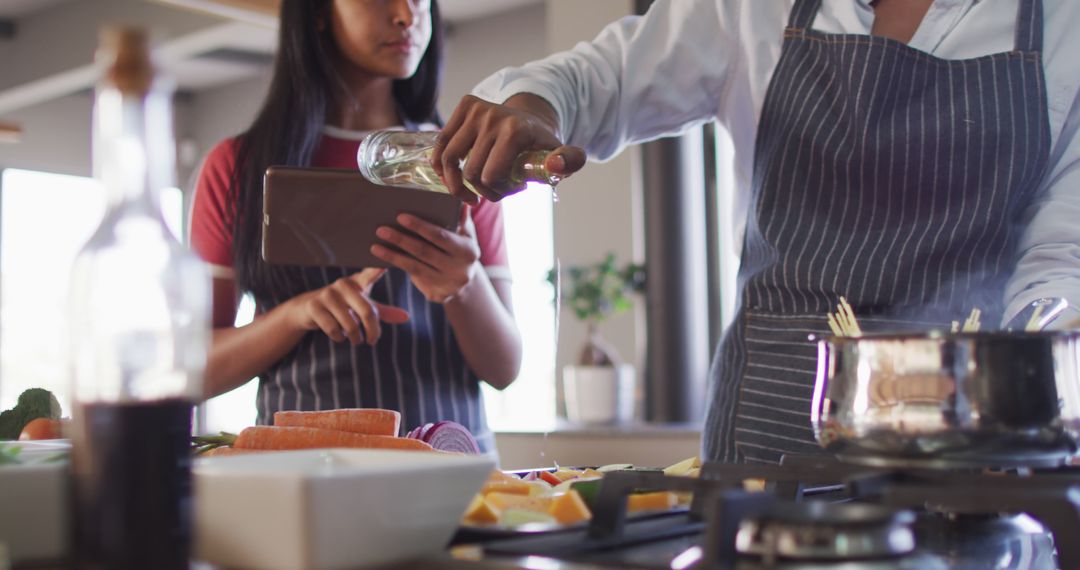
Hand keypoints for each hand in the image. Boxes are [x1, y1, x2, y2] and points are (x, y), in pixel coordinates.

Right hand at [288, 268, 408, 344]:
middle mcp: (343, 284)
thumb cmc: (342, 307)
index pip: (371, 274)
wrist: (308, 310)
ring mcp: (328, 294)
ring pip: (351, 325)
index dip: (378, 269)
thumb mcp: (363, 307)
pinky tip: (339, 336)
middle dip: (372, 332)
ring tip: (355, 339)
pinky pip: (334, 329)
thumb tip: (406, 317)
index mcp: (358, 282)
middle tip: (372, 341)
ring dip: (355, 338)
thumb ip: (384, 312)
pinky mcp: (315, 306)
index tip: (386, 263)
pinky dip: (339, 337)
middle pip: (367, 312)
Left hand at [370, 207, 480, 303]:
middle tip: (381, 230)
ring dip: (393, 257)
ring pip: (415, 268)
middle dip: (401, 240)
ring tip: (375, 246)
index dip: (420, 227)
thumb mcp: (467, 235)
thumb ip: (461, 218)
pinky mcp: (437, 296)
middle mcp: (460, 271)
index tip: (400, 217)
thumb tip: (460, 199)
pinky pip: (414, 280)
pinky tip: (382, 261)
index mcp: (468, 252)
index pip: (440, 237)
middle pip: (424, 252)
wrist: (467, 283)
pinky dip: (398, 269)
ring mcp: (449, 286)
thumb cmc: (461, 250)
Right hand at [432, 94, 585, 202]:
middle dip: (482, 191)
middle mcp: (493, 116)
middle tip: (494, 192)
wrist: (531, 118)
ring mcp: (477, 109)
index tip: (511, 191)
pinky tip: (450, 178)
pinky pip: (441, 145)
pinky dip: (440, 166)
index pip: (491, 177)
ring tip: (467, 194)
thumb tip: (554, 165)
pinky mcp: (465, 106)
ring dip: (456, 184)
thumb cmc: (542, 145)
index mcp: (516, 130)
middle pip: (472, 173)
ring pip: (449, 160)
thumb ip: (569, 161)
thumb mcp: (564, 155)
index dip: (498, 192)